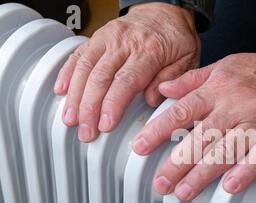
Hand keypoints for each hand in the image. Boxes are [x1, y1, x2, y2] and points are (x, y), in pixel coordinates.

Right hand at [55, 2, 199, 141]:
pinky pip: (78, 54)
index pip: (126, 81)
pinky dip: (67, 73)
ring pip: (85, 67)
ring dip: (75, 96)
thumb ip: (172, 80)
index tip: (105, 125)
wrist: (166, 11)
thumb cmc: (177, 39)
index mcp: (149, 50)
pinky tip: (61, 91)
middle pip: (101, 77)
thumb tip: (151, 100)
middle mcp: (125, 43)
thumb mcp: (188, 59)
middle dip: (90, 108)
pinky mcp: (97, 37)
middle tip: (86, 132)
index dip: (112, 105)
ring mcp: (108, 38)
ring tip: (70, 120)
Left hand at [133, 45, 255, 200]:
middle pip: (200, 138)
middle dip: (177, 163)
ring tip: (184, 192)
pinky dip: (244, 172)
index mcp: (218, 89)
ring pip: (225, 151)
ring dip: (203, 174)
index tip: (140, 148)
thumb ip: (192, 79)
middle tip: (160, 183)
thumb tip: (164, 90)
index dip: (158, 131)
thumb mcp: (225, 65)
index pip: (182, 111)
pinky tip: (228, 187)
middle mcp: (234, 106)